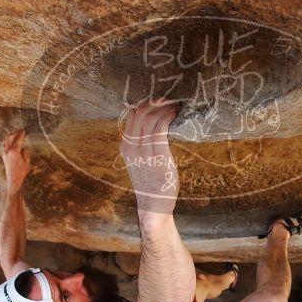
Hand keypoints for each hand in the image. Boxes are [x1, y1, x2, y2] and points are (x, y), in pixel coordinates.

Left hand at [2, 129, 30, 192]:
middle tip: (19, 131)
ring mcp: (4, 153)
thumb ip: (25, 153)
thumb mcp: (27, 162)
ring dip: (10, 136)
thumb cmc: (21, 171)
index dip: (21, 134)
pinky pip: (5, 145)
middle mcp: (7, 151)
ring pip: (6, 141)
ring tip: (15, 134)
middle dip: (15, 133)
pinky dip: (8, 141)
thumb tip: (24, 149)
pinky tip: (12, 141)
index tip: (23, 130)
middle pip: (10, 138)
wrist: (13, 179)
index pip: (18, 140)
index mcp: (14, 152)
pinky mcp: (4, 156)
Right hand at [120, 99, 179, 214]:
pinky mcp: (158, 158)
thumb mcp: (139, 160)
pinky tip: (176, 113)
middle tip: (170, 94)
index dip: (145, 101)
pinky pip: (161, 130)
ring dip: (164, 107)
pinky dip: (168, 117)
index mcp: (125, 146)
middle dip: (156, 100)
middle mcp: (131, 147)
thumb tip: (154, 121)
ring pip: (151, 119)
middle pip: (141, 113)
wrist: (153, 206)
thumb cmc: (150, 181)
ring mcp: (143, 153)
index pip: (132, 114)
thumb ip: (142, 143)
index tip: (159, 95)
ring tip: (176, 102)